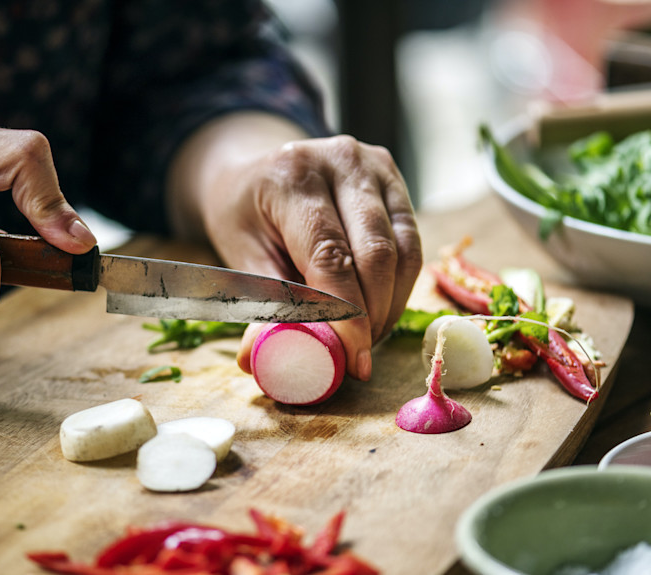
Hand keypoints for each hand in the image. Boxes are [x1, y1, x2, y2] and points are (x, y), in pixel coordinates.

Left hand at [167, 113, 421, 380]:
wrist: (255, 170)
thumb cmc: (245, 215)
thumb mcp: (239, 255)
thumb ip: (261, 303)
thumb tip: (259, 359)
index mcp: (291, 176)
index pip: (330, 254)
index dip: (348, 314)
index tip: (355, 360)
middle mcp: (340, 160)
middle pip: (376, 252)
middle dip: (373, 315)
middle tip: (360, 356)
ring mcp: (374, 166)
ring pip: (403, 250)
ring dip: (390, 304)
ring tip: (367, 338)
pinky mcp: (394, 180)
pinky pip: (411, 243)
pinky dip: (399, 285)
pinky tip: (379, 310)